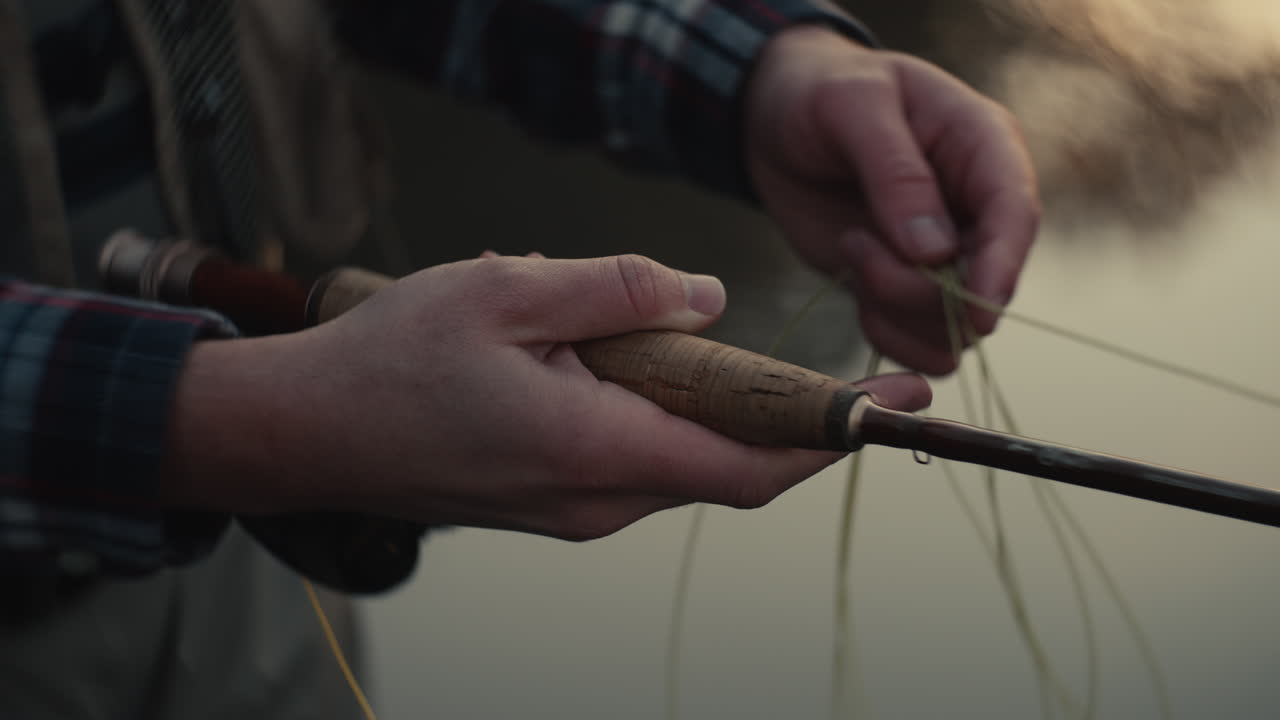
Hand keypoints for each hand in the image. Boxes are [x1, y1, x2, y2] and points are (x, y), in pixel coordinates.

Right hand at [165, 255, 929, 539]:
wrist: (307, 435)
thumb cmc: (392, 363)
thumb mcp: (505, 291)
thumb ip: (617, 290)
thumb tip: (705, 299)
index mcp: (595, 449)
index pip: (746, 465)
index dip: (828, 438)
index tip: (894, 408)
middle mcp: (598, 501)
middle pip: (728, 469)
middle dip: (789, 423)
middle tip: (837, 374)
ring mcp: (577, 512)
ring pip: (684, 465)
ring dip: (717, 414)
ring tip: (701, 348)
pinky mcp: (558, 503)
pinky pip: (642, 464)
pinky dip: (670, 422)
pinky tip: (638, 369)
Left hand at [745, 26, 1039, 374]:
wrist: (777, 119)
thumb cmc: (821, 92)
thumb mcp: (852, 105)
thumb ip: (895, 171)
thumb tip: (936, 251)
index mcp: (984, 147)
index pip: (1015, 216)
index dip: (1003, 267)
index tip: (977, 310)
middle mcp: (975, 208)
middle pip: (984, 284)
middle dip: (921, 289)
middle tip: (855, 244)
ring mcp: (944, 254)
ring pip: (951, 325)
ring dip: (896, 308)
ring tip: (851, 247)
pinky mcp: (905, 286)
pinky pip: (917, 340)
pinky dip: (886, 334)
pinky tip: (853, 285)